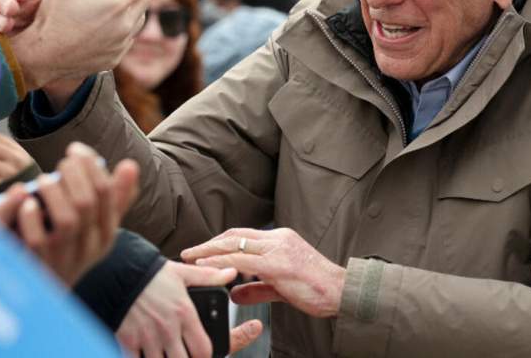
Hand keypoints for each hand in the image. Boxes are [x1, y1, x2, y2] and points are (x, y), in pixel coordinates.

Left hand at [0, 143, 138, 285]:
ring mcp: (64, 259)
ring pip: (66, 221)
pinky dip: (32, 219)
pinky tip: (27, 204)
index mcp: (106, 235)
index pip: (106, 193)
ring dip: (53, 193)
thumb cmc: (70, 247)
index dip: (91, 166)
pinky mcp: (38, 267)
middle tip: (60, 162)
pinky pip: (38, 241)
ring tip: (43, 180)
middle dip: (72, 174)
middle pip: (87, 203)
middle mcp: (89, 249)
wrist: (46, 292)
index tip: (76, 149)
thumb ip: (115, 198)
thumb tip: (130, 165)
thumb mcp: (96, 226)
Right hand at [6, 0, 150, 98]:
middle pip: (144, 2)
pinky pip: (128, 40)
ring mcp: (121, 44)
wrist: (44, 55)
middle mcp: (124, 24)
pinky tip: (117, 25)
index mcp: (117, 2)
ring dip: (136, 10)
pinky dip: (126, 29)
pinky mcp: (115, 58)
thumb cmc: (54, 14)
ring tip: (129, 2)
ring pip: (138, 22)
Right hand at [116, 261, 263, 357]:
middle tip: (180, 352)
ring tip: (164, 352)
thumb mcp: (181, 272)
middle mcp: (168, 328)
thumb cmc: (149, 273)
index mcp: (184, 313)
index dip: (204, 356)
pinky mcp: (128, 341)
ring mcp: (147, 337)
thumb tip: (231, 273)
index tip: (199, 352)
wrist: (114, 271)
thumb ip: (208, 276)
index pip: (203, 350)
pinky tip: (145, 353)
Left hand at [181, 228, 345, 318]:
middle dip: (208, 244)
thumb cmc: (317, 290)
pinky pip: (242, 261)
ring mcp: (278, 249)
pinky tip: (208, 267)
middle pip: (234, 235)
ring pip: (234, 244)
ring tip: (190, 258)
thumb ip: (257, 289)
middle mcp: (278, 238)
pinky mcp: (278, 264)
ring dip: (208, 251)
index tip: (202, 250)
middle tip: (188, 252)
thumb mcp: (281, 288)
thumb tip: (235, 294)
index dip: (220, 242)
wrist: (342, 293)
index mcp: (280, 239)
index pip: (242, 235)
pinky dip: (221, 262)